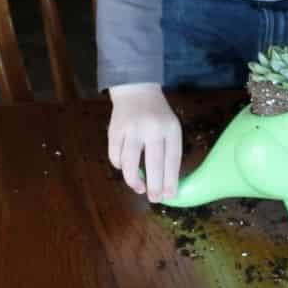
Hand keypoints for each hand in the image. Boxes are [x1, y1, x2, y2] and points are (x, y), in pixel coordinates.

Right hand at [107, 82, 182, 201]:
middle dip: (154, 186)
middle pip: (153, 163)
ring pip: (130, 162)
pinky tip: (125, 169)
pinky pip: (115, 155)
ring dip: (134, 180)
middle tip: (155, 199)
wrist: (136, 88)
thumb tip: (167, 184)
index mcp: (170, 128)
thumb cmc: (157, 114)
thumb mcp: (171, 127)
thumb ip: (170, 151)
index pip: (172, 159)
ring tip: (139, 188)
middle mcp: (151, 128)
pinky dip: (120, 166)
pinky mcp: (114, 129)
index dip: (171, 181)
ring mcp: (131, 128)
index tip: (170, 196)